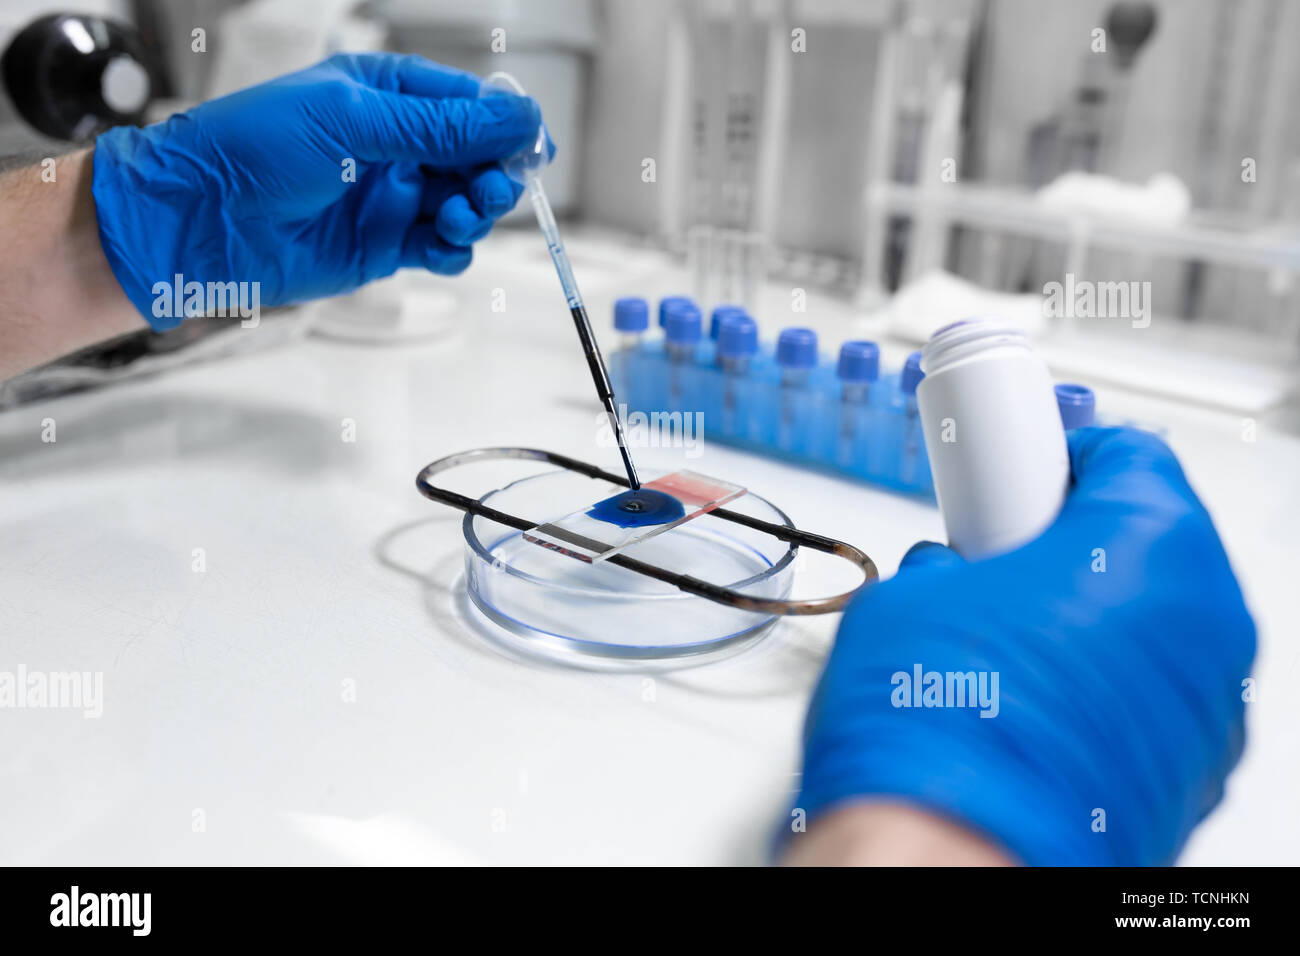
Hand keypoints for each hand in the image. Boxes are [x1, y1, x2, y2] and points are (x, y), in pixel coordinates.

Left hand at [91, 53, 546, 328]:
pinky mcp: (385, 246)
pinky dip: (454, 250)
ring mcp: (392, 197)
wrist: (200, 219)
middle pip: (474, 158)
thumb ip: (438, 126)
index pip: (466, 104)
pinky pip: (442, 248)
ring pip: (464, 205)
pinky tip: (443, 246)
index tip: (533, 146)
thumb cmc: (254, 149)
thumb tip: (514, 118)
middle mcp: (394, 144)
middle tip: (491, 190)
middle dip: (493, 174)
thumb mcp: (353, 120)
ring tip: (459, 219)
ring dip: (476, 214)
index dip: (504, 126)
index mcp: (384, 94)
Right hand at [793, 427, 1255, 865]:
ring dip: (1084, 620)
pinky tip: (1021, 708)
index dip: (1061, 452)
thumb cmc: (936, 732)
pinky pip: (1150, 700)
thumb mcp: (915, 592)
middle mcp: (1208, 628)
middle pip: (1149, 542)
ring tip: (998, 648)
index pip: (1130, 452)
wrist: (948, 862)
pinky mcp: (1193, 779)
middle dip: (1072, 542)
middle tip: (998, 558)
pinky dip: (1099, 690)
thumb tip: (955, 573)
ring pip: (1151, 626)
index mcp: (1153, 549)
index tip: (1022, 466)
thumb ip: (956, 558)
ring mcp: (1211, 713)